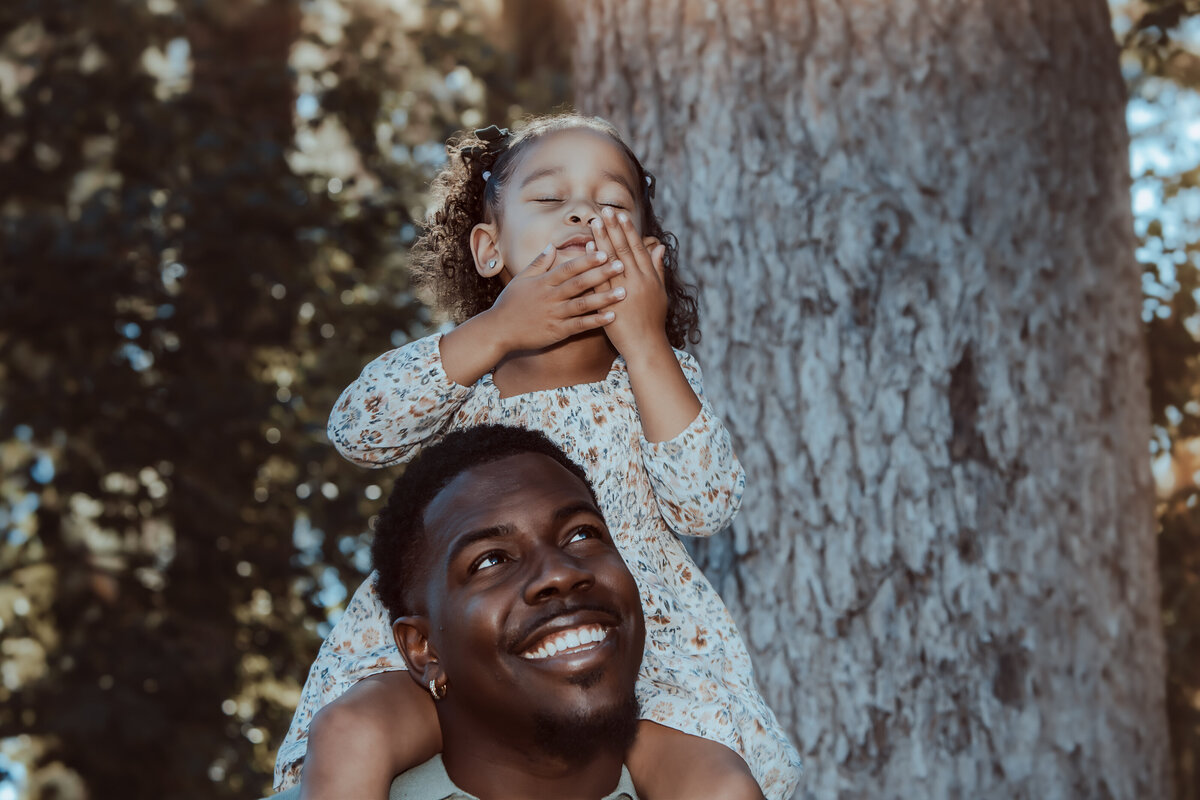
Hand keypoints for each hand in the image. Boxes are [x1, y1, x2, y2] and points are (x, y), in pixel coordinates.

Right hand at [486, 243, 626, 352]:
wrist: (498, 331)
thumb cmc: (510, 304)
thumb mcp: (521, 279)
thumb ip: (539, 263)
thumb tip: (551, 246)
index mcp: (544, 282)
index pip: (568, 267)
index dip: (586, 259)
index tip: (603, 249)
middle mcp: (551, 297)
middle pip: (579, 283)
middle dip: (601, 273)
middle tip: (621, 265)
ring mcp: (554, 315)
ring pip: (583, 305)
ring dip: (604, 298)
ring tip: (623, 291)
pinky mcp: (557, 332)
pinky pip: (579, 326)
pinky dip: (595, 321)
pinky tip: (612, 316)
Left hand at [588, 207, 669, 361]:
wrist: (646, 345)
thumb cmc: (653, 320)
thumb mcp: (660, 292)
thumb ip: (658, 268)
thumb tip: (660, 247)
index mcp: (649, 278)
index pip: (638, 248)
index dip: (629, 230)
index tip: (621, 215)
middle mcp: (637, 281)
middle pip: (623, 250)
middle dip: (613, 229)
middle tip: (604, 211)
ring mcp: (623, 291)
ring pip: (611, 260)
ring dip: (602, 239)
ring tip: (594, 222)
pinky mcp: (610, 302)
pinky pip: (600, 278)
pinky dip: (594, 262)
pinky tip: (588, 247)